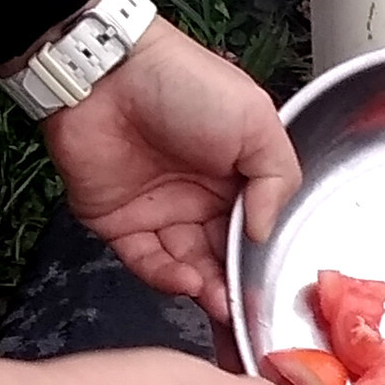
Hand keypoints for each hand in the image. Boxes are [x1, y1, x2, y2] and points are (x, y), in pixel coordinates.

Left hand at [39, 19, 298, 324]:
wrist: (106, 71)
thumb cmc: (182, 82)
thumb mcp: (257, 121)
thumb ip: (278, 182)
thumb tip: (267, 233)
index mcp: (238, 178)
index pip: (256, 235)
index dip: (263, 264)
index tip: (272, 290)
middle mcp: (201, 200)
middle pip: (224, 260)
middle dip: (238, 290)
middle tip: (250, 313)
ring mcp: (160, 213)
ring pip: (190, 269)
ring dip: (208, 292)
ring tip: (224, 305)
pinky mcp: (120, 224)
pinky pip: (148, 264)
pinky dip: (169, 279)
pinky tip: (189, 281)